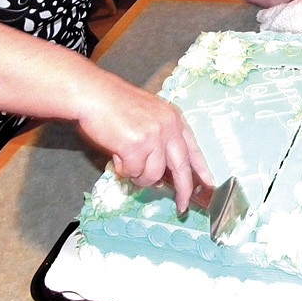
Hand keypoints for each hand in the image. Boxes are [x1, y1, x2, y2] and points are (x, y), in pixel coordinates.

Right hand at [77, 76, 211, 213]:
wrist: (93, 93)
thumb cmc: (113, 103)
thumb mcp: (146, 114)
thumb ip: (158, 139)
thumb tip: (159, 175)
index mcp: (172, 117)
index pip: (192, 147)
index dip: (201, 168)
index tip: (208, 184)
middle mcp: (168, 126)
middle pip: (181, 167)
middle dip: (182, 190)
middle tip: (182, 206)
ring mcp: (154, 136)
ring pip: (154, 175)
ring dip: (139, 176)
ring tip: (126, 162)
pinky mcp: (137, 146)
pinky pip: (133, 172)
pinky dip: (123, 169)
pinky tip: (116, 153)